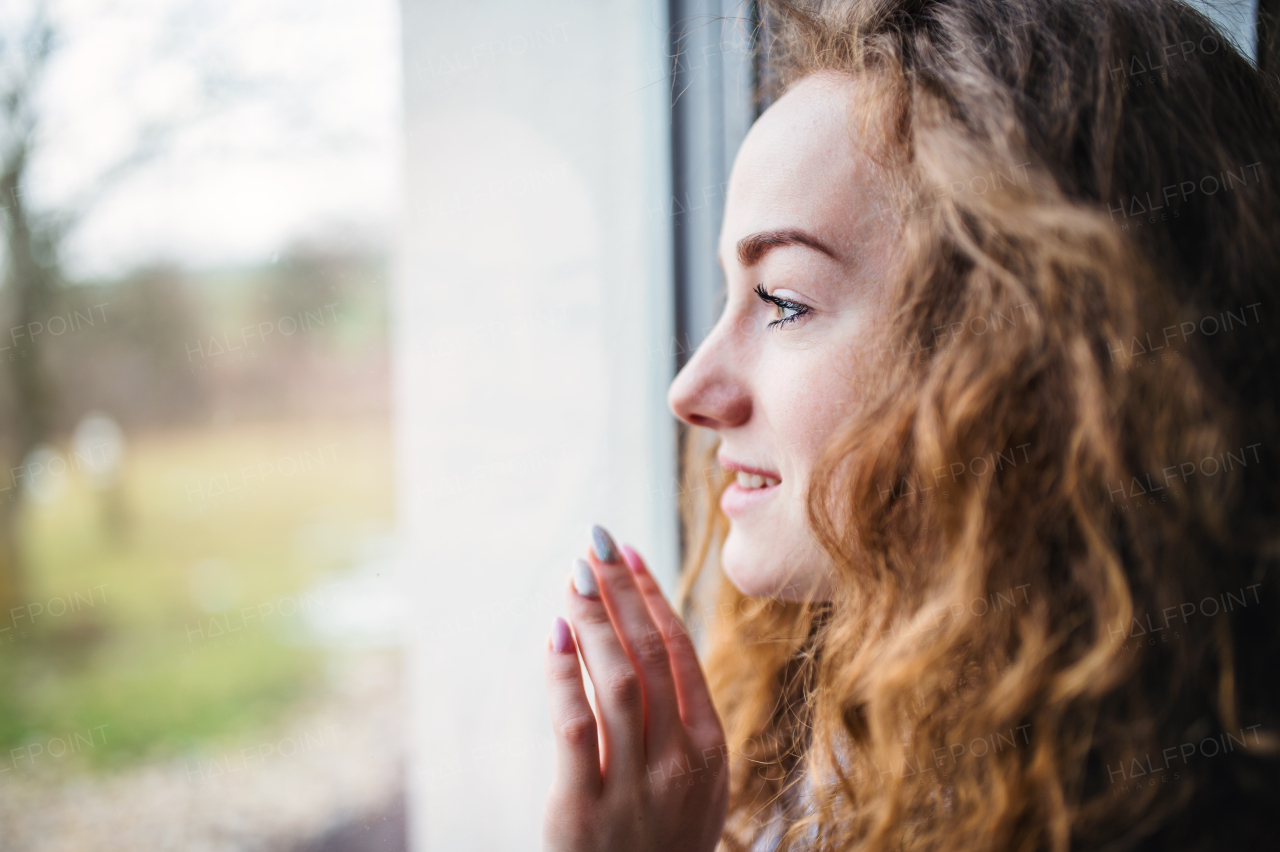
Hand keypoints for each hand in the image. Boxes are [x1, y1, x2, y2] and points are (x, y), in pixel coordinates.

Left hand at [542, 525, 728, 851]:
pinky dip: (562, 673)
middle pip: (648, 654)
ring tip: (571, 578)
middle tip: (593, 544)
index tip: (628, 553)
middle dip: (618, 591)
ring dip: (591, 619)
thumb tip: (647, 638)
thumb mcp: (695, 786)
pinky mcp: (583, 806)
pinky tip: (553, 635)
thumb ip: (680, 721)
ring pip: (614, 679)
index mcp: (709, 748)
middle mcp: (677, 761)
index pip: (680, 652)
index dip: (652, 596)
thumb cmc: (663, 845)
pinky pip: (573, 724)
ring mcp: (633, 784)